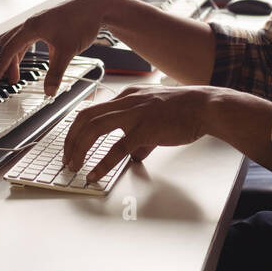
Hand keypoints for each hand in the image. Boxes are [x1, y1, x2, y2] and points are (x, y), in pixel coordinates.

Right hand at [0, 0, 114, 96]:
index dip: (0, 67)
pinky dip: (29, 50)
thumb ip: (56, 73)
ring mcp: (41, 22)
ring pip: (21, 41)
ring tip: (17, 73)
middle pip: (11, 45)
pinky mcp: (49, 23)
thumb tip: (49, 92)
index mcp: (31, 27)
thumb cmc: (82, 21)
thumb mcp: (67, 51)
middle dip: (7, 63)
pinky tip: (40, 59)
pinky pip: (32, 38)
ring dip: (17, 57)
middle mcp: (33, 23)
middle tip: (8, 80)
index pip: (9, 50)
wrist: (96, 6)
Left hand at [62, 84, 215, 178]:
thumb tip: (131, 156)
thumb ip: (140, 135)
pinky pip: (118, 148)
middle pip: (85, 116)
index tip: (70, 144)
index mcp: (126, 96)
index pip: (92, 109)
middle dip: (70, 139)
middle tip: (66, 158)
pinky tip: (94, 174)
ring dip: (79, 148)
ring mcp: (135, 114)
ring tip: (74, 165)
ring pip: (95, 128)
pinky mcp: (146, 129)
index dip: (76, 128)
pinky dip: (102, 163)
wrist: (205, 107)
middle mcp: (126, 102)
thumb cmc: (184, 110)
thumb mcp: (155, 115)